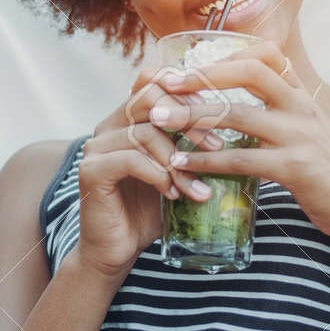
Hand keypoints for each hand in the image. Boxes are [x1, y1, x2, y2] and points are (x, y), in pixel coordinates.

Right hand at [76, 62, 222, 280]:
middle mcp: (108, 126)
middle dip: (189, 119)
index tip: (214, 111)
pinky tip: (173, 194)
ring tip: (198, 187)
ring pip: (145, 132)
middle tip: (216, 145)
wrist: (116, 251)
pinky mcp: (91, 171)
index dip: (184, 88)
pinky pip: (131, 159)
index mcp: (127, 119)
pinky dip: (158, 175)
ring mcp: (96, 147)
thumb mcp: (176, 172)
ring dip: (179, 160)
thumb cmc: (149, 211)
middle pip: (149, 96)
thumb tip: (239, 129)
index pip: (151, 79)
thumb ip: (191, 147)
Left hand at [150, 40, 329, 243]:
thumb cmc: (328, 173)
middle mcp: (302, 108)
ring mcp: (300, 136)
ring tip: (158, 120)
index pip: (267, 54)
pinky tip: (180, 163)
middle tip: (165, 83)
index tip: (192, 62)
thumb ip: (279, 114)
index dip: (228, 53)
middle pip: (249, 72)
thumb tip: (237, 105)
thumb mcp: (309, 132)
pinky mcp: (295, 167)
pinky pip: (240, 158)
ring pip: (238, 114)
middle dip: (203, 75)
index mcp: (302, 96)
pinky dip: (205, 160)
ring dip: (193, 116)